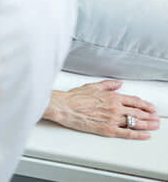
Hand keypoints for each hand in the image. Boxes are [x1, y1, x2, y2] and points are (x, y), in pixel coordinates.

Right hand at [43, 80, 159, 139]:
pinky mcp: (107, 130)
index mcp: (112, 96)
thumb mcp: (92, 86)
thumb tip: (118, 83)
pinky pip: (127, 133)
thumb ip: (108, 85)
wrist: (64, 107)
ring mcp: (112, 120)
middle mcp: (115, 108)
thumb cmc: (74, 98)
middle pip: (138, 112)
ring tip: (154, 126)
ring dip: (148, 125)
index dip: (145, 105)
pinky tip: (145, 135)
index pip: (135, 101)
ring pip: (135, 123)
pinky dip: (138, 135)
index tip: (150, 107)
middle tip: (156, 118)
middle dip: (150, 115)